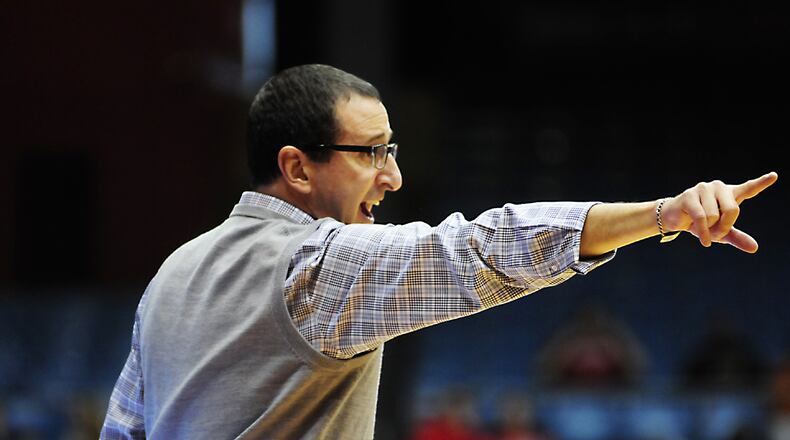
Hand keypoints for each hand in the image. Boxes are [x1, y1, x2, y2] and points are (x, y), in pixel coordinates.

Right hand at [660, 172, 777, 252]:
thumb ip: (737, 237)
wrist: (674, 219)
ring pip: (715, 216)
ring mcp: (703, 189)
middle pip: (732, 210)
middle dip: (725, 226)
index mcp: (729, 194)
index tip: (774, 176)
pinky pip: (702, 218)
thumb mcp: (721, 232)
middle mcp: (718, 188)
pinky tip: (704, 240)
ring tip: (704, 231)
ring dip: (710, 230)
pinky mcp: (689, 196)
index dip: (761, 183)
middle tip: (718, 234)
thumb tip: (754, 248)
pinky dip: (703, 232)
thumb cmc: (700, 224)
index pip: (748, 188)